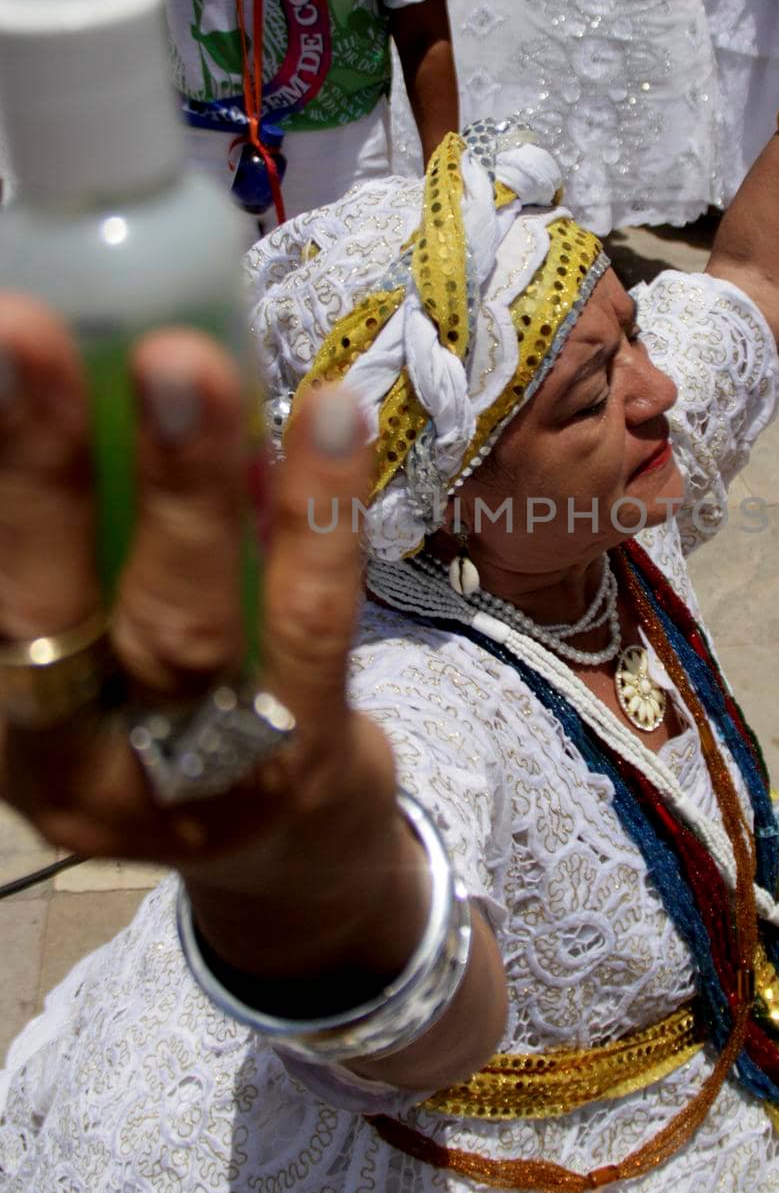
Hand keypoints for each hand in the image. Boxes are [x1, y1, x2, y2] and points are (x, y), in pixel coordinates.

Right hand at [0, 296, 395, 901]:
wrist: (296, 860)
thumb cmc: (174, 722)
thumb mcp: (100, 656)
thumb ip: (87, 549)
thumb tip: (117, 359)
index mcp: (11, 723)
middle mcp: (76, 763)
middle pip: (44, 610)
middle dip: (33, 469)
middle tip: (23, 332)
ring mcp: (197, 775)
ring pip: (182, 623)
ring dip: (180, 483)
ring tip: (185, 364)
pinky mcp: (304, 759)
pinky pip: (310, 622)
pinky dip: (318, 513)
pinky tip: (332, 414)